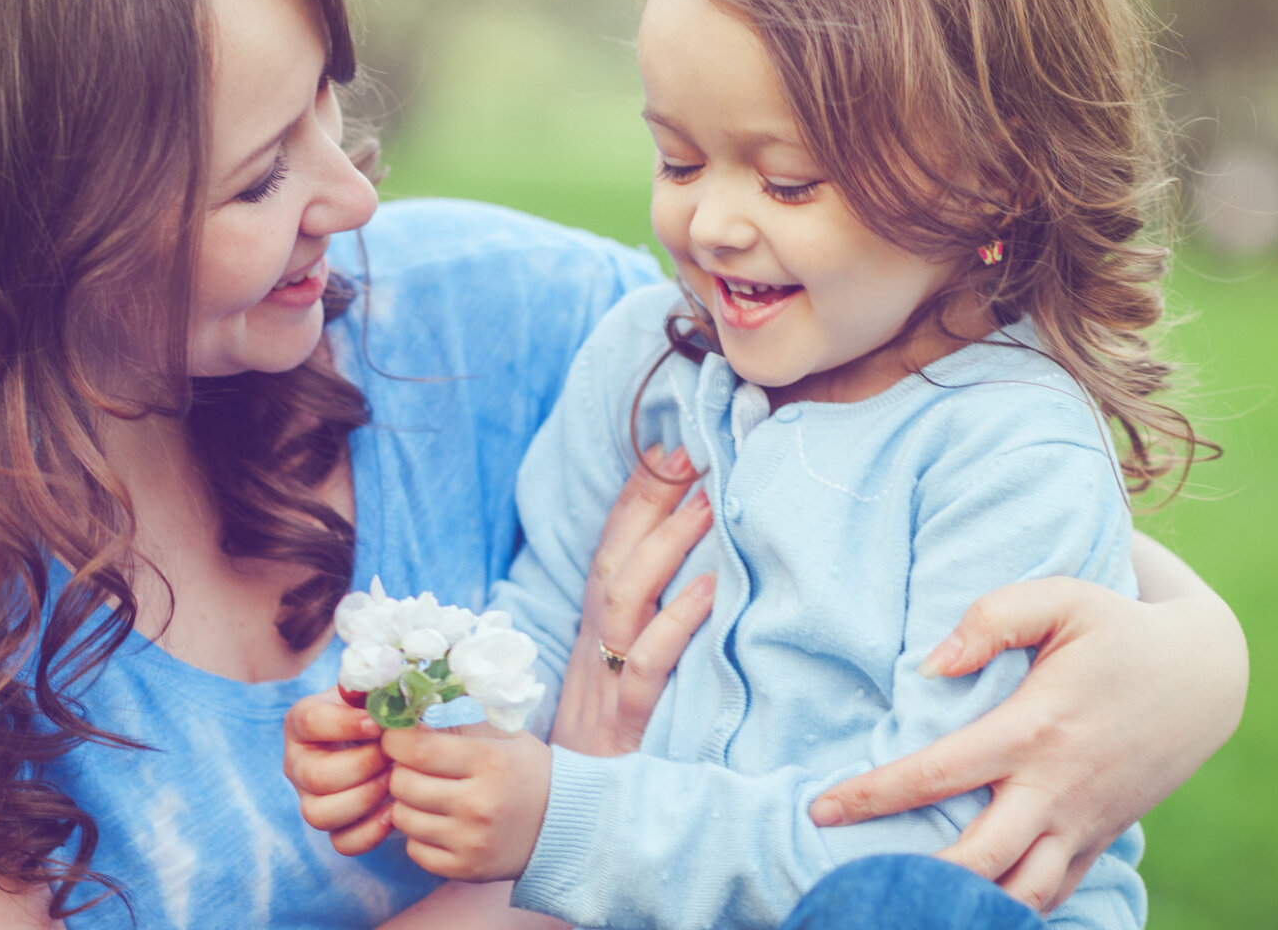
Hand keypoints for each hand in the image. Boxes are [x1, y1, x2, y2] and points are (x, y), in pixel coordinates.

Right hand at [283, 687, 395, 855]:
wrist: (396, 743)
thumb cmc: (384, 711)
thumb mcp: (377, 691)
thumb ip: (375, 681)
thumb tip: (373, 675)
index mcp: (303, 721)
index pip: (309, 721)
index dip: (345, 724)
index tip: (379, 724)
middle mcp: (298, 763)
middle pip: (314, 776)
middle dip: (361, 767)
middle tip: (392, 757)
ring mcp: (310, 799)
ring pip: (319, 814)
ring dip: (363, 799)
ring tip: (393, 782)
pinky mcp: (333, 827)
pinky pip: (342, 843)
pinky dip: (370, 832)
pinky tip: (394, 811)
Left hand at [383, 726, 554, 881]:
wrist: (565, 826)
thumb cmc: (527, 772)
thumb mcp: (501, 737)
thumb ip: (454, 726)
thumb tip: (405, 717)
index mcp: (490, 762)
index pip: (418, 749)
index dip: (395, 740)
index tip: (395, 737)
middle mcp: (480, 804)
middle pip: (403, 784)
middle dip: (399, 770)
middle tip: (412, 767)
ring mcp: (472, 841)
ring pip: (403, 818)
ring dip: (406, 803)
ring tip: (426, 795)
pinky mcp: (467, 869)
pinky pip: (414, 851)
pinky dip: (418, 836)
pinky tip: (437, 823)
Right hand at [550, 445, 715, 756]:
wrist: (566, 828)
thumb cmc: (607, 754)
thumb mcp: (615, 687)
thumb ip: (641, 636)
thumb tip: (693, 579)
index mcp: (590, 637)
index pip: (607, 552)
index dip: (634, 500)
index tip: (667, 449)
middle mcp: (592, 650)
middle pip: (613, 560)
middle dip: (648, 503)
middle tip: (691, 454)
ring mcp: (606, 683)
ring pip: (625, 599)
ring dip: (667, 545)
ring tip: (707, 501)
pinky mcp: (628, 723)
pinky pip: (648, 665)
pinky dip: (678, 623)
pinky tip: (710, 590)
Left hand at [809, 576, 1247, 911]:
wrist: (1208, 673)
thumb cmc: (1119, 628)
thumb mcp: (1063, 597)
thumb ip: (992, 618)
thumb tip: (931, 665)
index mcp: (1033, 730)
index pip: (936, 775)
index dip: (872, 796)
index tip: (821, 810)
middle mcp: (1057, 788)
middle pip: (979, 859)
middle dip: (918, 879)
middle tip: (859, 878)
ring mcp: (1084, 821)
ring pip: (1024, 895)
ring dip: (970, 907)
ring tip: (911, 900)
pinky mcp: (1102, 836)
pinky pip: (1054, 891)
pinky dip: (1015, 907)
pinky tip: (972, 906)